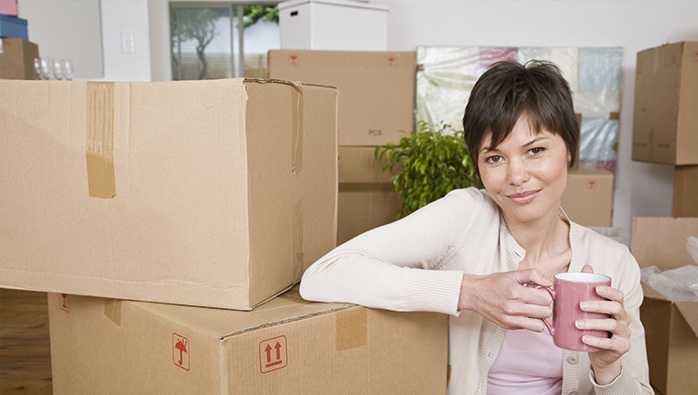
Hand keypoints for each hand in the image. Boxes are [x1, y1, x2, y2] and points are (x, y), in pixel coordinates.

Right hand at [458, 269, 552, 331]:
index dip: (546, 293)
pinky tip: (523, 313)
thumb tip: (549, 283)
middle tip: (536, 299)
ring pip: (540, 325)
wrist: (474, 294)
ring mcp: (511, 319)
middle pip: (546, 312)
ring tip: (532, 308)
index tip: (540, 291)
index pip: (546, 298)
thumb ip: (533, 274)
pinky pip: (528, 328)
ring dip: (539, 317)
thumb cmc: (493, 283)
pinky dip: (529, 321)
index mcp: (516, 292)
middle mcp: (514, 308)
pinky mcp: (508, 326)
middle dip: (544, 305)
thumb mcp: (513, 274)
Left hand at [577, 265, 630, 384]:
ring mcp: (624, 333)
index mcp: (617, 308)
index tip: (595, 288)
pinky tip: (584, 339)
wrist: (599, 354)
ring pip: (612, 325)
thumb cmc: (594, 328)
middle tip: (580, 306)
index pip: (618, 296)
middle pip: (615, 308)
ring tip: (577, 324)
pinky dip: (597, 341)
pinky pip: (611, 343)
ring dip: (594, 324)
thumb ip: (588, 289)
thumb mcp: (590, 310)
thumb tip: (586, 267)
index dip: (609, 291)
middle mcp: (623, 319)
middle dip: (598, 306)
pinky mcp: (622, 347)